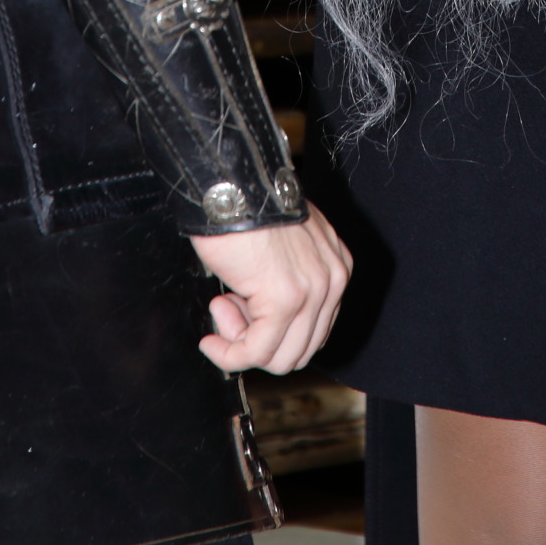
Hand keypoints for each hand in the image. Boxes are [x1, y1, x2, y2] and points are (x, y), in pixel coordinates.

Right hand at [193, 206, 351, 374]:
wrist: (232, 187)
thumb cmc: (248, 209)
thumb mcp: (283, 246)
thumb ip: (289, 280)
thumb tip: (263, 320)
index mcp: (335, 267)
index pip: (312, 332)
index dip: (272, 333)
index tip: (242, 316)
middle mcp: (332, 280)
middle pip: (299, 350)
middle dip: (256, 342)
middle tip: (227, 312)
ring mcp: (312, 292)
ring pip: (279, 358)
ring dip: (240, 345)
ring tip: (220, 310)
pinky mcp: (285, 300)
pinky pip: (256, 352)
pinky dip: (228, 355)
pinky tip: (210, 341)